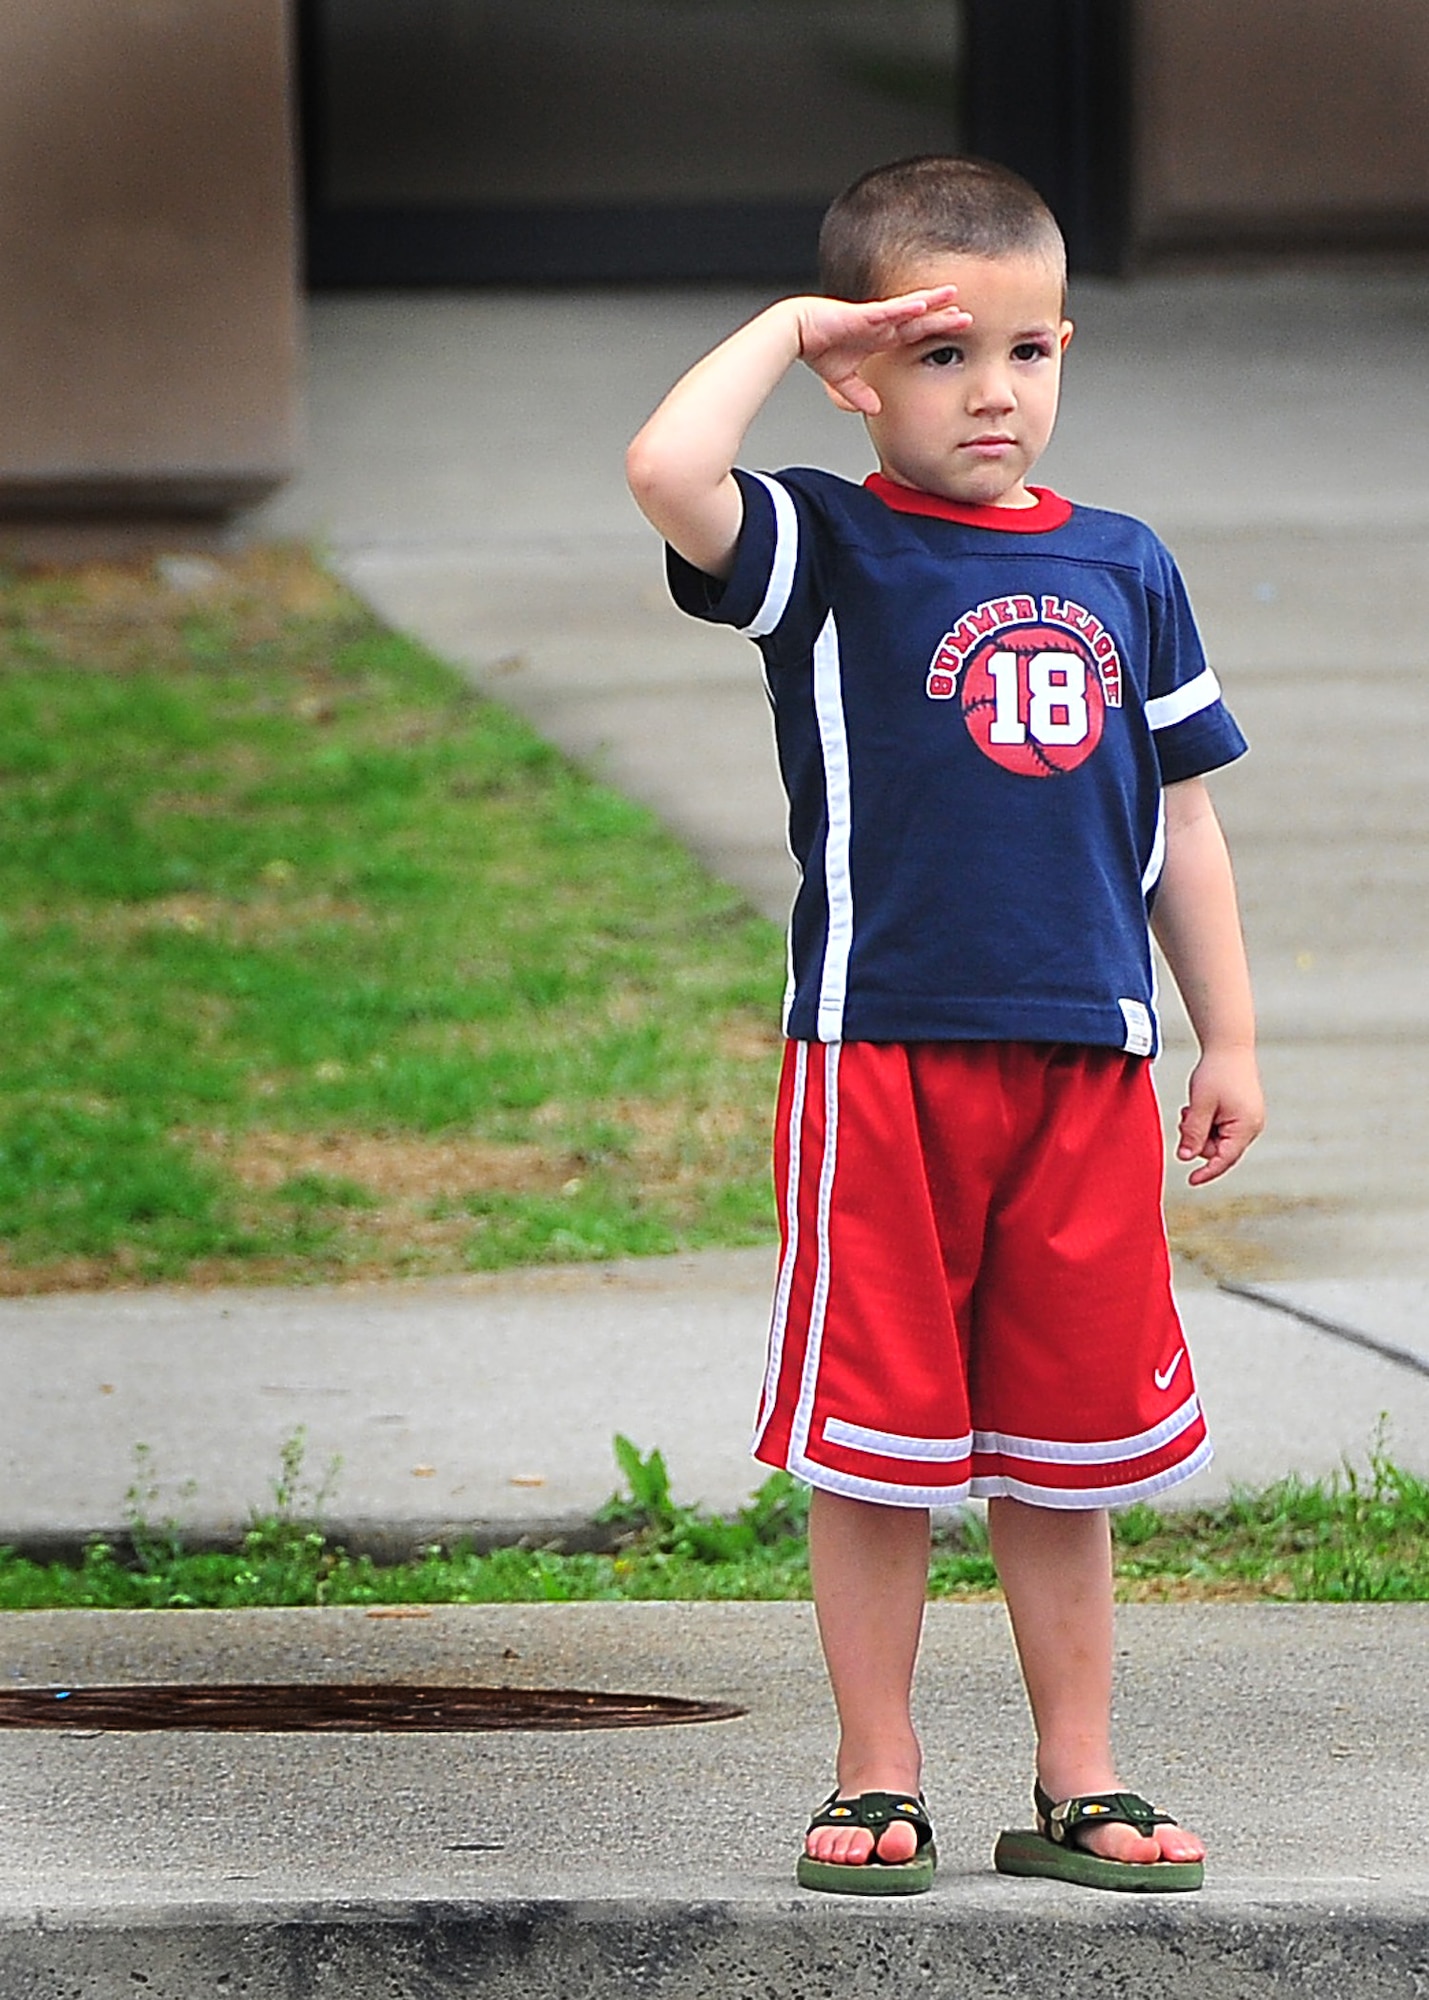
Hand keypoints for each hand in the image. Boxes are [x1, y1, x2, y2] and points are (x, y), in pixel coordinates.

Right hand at [793, 290, 971, 414]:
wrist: (795, 335)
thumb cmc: (816, 349)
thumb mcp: (843, 381)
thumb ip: (859, 394)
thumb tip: (874, 410)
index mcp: (879, 338)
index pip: (915, 334)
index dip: (936, 331)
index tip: (957, 330)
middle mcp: (881, 325)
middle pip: (919, 320)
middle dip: (943, 317)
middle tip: (966, 316)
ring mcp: (873, 317)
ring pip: (909, 309)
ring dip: (931, 302)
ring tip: (952, 295)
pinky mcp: (861, 314)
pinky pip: (888, 311)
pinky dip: (905, 308)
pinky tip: (922, 305)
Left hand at [1175, 1046, 1264, 1185]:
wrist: (1229, 1047)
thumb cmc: (1217, 1072)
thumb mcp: (1200, 1104)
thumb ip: (1193, 1133)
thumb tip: (1185, 1158)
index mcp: (1245, 1127)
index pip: (1224, 1159)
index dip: (1206, 1172)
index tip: (1190, 1181)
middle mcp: (1252, 1126)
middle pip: (1218, 1150)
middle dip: (1198, 1139)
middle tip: (1186, 1117)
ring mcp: (1249, 1120)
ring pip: (1217, 1139)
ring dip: (1200, 1129)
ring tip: (1193, 1108)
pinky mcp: (1243, 1114)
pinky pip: (1221, 1128)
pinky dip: (1207, 1122)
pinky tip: (1200, 1106)